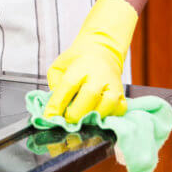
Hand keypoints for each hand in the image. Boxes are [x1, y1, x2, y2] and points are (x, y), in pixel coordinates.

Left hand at [44, 0, 137, 122]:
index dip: (58, 103)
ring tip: (81, 120)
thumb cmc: (77, 61)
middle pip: (89, 96)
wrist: (101, 51)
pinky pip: (118, 111)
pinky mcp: (122, 95)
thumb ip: (55, 84)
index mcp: (81, 65)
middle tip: (65, 121)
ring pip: (106, 106)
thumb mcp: (60, 66)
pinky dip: (107, 117)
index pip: (68, 85)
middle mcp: (99, 75)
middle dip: (75, 114)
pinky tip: (97, 116)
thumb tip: (55, 106)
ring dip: (91, 118)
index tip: (49, 117)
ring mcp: (113, 85)